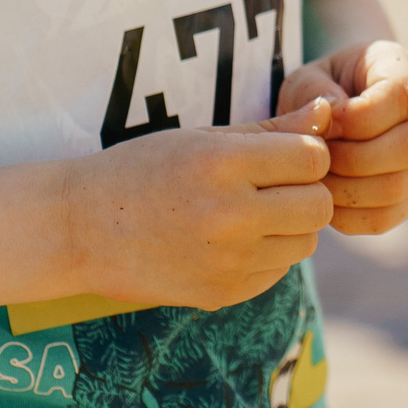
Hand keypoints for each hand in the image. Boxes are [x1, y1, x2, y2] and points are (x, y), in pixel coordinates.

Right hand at [56, 99, 336, 311]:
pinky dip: (267, 256)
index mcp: (223, 164)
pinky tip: (231, 241)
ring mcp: (227, 262)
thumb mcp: (204, 137)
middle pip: (319, 205)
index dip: (305, 154)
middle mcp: (229, 215)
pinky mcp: (222, 294)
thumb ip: (272, 129)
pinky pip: (278, 272)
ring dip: (289, 226)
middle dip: (306, 193)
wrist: (80, 229)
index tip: (282, 156)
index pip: (312, 158)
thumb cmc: (145, 170)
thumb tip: (327, 114)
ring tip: (250, 213)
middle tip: (273, 187)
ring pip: (304, 242)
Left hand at [279, 40, 407, 234]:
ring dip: (347, 190)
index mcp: (401, 69)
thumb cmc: (318, 90)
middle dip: (352, 159)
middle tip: (315, 159)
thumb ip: (312, 91)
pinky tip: (325, 199)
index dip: (358, 117)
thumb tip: (329, 115)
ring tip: (316, 180)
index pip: (401, 96)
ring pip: (399, 187)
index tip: (324, 124)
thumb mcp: (305, 77)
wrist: (331, 109)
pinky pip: (385, 217)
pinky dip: (348, 216)